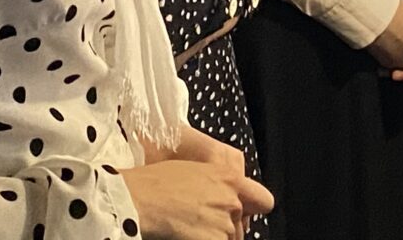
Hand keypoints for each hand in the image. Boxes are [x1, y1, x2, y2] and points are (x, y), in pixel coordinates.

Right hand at [123, 141, 273, 239]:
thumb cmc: (155, 181)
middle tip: (202, 227)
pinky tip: (186, 236)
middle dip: (226, 230)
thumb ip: (217, 184)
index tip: (240, 217)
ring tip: (190, 231)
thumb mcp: (193, 170)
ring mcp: (225, 223)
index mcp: (229, 177)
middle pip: (242, 227)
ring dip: (215, 238)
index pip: (263, 201)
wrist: (138, 197)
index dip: (252, 211)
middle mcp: (233, 200)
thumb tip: (221, 197)